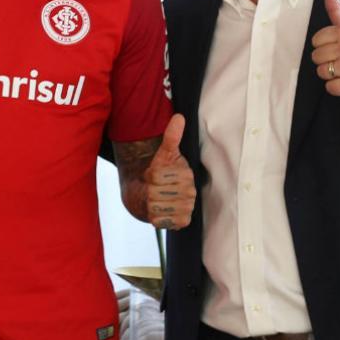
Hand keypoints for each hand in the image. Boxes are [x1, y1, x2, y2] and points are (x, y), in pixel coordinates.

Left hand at [144, 114, 195, 229]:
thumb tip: (179, 117)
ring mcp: (187, 208)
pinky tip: (158, 211)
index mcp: (187, 174)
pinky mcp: (182, 222)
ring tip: (155, 198)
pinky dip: (154, 217)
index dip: (149, 175)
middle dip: (149, 189)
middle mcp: (190, 192)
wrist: (159, 195)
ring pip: (155, 206)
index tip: (153, 174)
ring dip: (150, 203)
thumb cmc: (161, 173)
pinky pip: (160, 220)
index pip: (156, 175)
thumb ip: (171, 136)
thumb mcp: (164, 154)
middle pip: (155, 192)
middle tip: (154, 188)